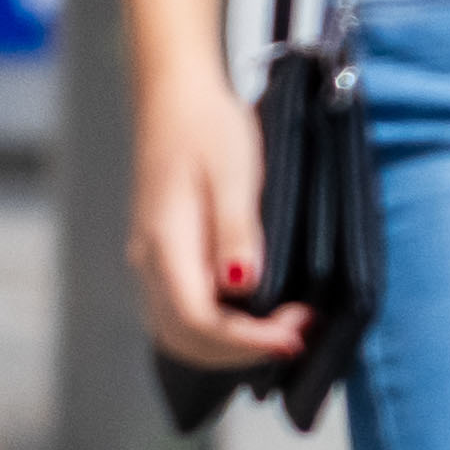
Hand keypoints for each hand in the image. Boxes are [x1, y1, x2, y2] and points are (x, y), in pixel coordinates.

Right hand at [129, 67, 300, 369]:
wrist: (175, 99)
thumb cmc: (208, 129)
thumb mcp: (234, 175)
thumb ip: (236, 233)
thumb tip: (244, 287)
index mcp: (166, 243)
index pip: (198, 320)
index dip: (249, 340)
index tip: (299, 331)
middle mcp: (148, 261)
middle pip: (184, 338)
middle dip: (243, 350)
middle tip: (301, 330)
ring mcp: (149, 260)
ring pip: (177, 332)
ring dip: (230, 345)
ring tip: (283, 325)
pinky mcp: (159, 256)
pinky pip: (179, 313)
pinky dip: (217, 330)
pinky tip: (252, 313)